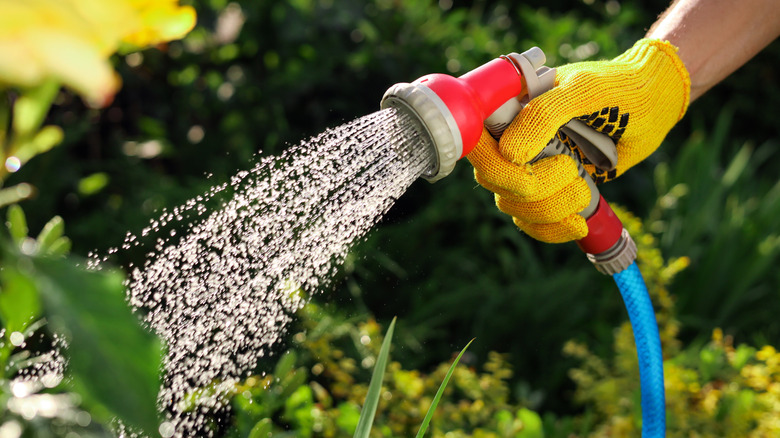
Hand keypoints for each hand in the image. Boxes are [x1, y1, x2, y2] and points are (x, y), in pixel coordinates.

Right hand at [467, 39, 689, 242]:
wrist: (655, 104)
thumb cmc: (621, 87)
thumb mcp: (584, 90)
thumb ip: (544, 115)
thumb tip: (509, 154)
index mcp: (511, 108)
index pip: (476, 140)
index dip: (488, 159)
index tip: (517, 165)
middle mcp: (512, 139)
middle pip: (494, 179)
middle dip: (532, 187)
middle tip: (571, 170)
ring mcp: (530, 166)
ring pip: (513, 205)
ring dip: (549, 209)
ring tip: (584, 190)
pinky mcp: (550, 191)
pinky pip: (532, 222)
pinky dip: (551, 230)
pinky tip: (577, 223)